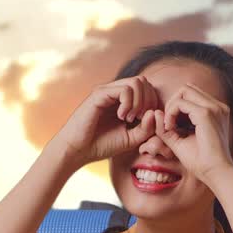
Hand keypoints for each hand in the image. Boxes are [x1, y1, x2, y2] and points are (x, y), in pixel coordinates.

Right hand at [51, 76, 165, 167]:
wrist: (77, 151)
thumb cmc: (101, 145)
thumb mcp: (131, 139)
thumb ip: (146, 128)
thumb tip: (155, 112)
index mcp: (123, 100)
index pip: (147, 89)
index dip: (153, 104)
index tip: (146, 122)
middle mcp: (115, 91)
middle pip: (144, 81)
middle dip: (149, 101)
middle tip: (140, 119)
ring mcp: (107, 91)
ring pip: (137, 82)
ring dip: (140, 102)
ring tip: (131, 119)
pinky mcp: (99, 94)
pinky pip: (125, 89)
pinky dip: (129, 103)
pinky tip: (122, 117)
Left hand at [149, 82, 232, 187]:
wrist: (217, 174)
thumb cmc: (202, 162)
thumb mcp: (180, 141)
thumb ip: (167, 128)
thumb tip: (155, 112)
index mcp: (215, 111)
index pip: (191, 95)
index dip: (176, 107)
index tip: (171, 127)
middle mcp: (217, 106)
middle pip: (186, 89)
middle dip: (172, 103)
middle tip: (168, 125)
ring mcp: (213, 108)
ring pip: (183, 91)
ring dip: (171, 107)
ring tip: (169, 127)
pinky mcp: (206, 113)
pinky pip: (180, 103)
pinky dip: (170, 113)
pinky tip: (170, 128)